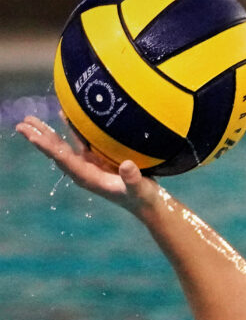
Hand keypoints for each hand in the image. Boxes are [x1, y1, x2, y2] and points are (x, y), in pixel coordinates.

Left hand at [15, 115, 162, 213]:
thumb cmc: (144, 198)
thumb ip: (133, 179)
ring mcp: (89, 164)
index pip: (63, 160)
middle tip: (21, 123)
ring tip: (31, 120)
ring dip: (48, 133)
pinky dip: (69, 129)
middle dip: (39, 138)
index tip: (31, 136)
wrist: (149, 203)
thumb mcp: (141, 190)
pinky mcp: (98, 160)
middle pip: (57, 152)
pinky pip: (78, 142)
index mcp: (88, 178)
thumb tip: (127, 165)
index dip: (47, 147)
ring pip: (64, 146)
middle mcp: (84, 170)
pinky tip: (63, 116)